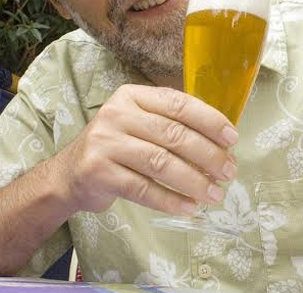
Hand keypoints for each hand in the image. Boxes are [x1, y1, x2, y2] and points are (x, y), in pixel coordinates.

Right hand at [56, 84, 237, 215]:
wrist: (70, 173)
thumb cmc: (116, 145)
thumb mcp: (139, 123)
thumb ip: (171, 124)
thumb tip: (221, 141)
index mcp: (133, 96)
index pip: (178, 103)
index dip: (209, 120)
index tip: (232, 138)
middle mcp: (117, 114)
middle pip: (173, 134)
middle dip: (207, 154)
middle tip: (229, 171)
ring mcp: (105, 142)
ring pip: (161, 162)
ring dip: (193, 180)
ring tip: (215, 193)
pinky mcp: (98, 172)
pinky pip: (143, 188)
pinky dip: (170, 200)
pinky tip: (189, 207)